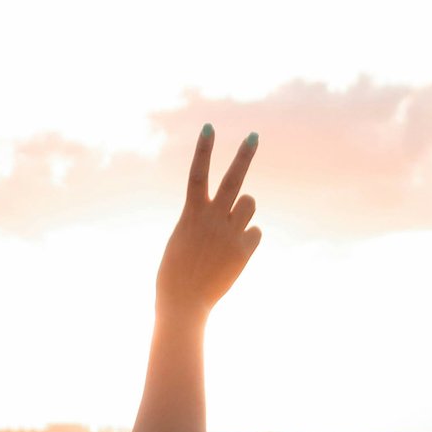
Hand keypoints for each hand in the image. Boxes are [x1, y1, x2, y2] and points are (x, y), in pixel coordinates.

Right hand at [155, 126, 259, 324]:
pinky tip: (235, 253)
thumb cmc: (175, 274)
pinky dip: (249, 238)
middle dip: (244, 156)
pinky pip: (256, 232)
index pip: (197, 174)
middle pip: (233, 180)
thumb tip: (229, 215)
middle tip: (254, 136)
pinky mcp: (243, 250)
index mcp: (191, 214)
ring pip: (250, 203)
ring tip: (232, 227)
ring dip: (245, 209)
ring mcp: (229, 233)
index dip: (203, 149)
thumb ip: (202, 221)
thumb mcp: (182, 240)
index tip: (209, 127)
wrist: (184, 304)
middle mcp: (212, 219)